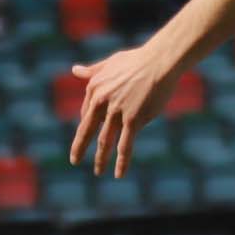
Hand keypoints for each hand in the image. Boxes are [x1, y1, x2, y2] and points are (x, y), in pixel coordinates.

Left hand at [69, 43, 183, 177]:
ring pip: (105, 141)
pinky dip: (122, 161)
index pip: (87, 114)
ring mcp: (117, 112)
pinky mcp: (133, 120)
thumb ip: (92, 71)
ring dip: (101, 159)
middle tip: (74, 160)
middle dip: (80, 147)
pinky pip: (125, 145)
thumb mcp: (110, 63)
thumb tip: (75, 70)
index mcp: (94, 88)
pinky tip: (119, 174)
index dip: (90, 125)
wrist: (160, 61)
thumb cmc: (138, 60)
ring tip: (98, 172)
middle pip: (88, 130)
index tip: (92, 135)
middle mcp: (101, 101)